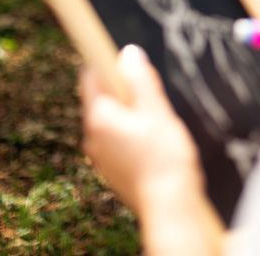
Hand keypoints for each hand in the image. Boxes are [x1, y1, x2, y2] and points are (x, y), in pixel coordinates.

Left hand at [80, 44, 202, 214]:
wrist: (168, 205)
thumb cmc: (164, 156)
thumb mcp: (157, 109)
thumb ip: (140, 79)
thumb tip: (128, 53)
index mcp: (99, 117)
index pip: (90, 76)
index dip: (106, 63)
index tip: (125, 62)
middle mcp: (92, 136)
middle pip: (100, 98)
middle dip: (122, 91)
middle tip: (150, 96)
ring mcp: (99, 156)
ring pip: (108, 120)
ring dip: (127, 113)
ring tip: (155, 122)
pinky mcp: (109, 170)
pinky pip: (114, 141)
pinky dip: (128, 134)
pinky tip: (151, 142)